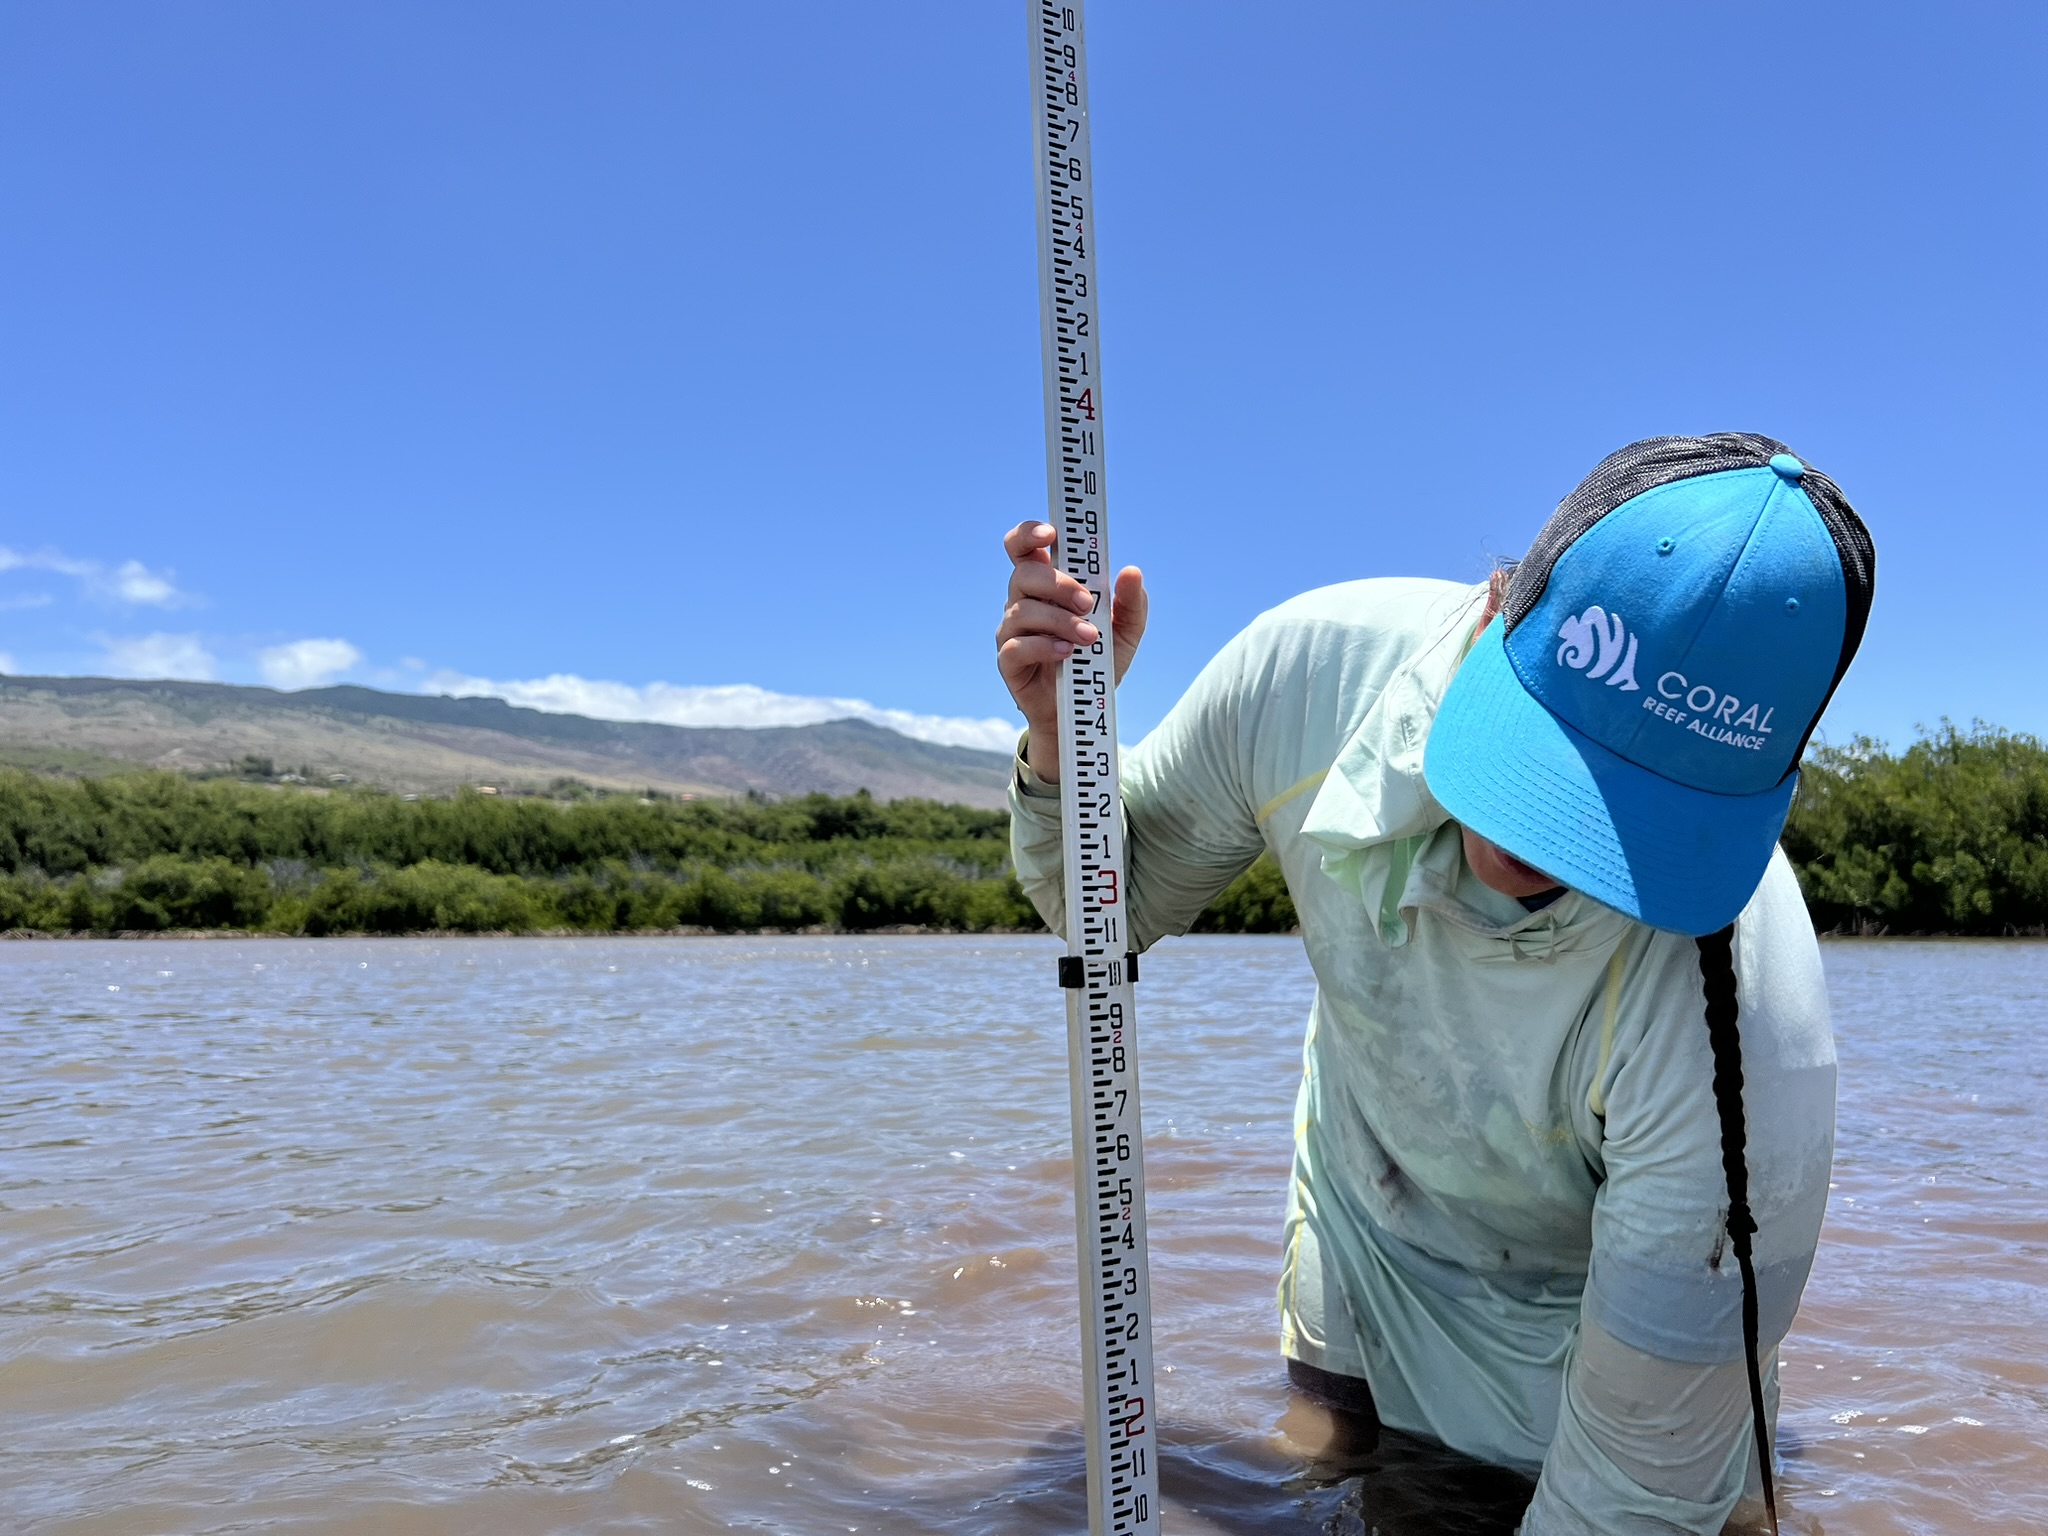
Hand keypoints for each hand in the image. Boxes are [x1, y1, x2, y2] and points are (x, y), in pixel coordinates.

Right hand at [996, 520, 1146, 784]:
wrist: (1085, 711)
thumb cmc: (1098, 661)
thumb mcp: (1126, 632)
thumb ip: (1132, 603)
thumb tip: (1131, 572)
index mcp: (1046, 584)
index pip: (1024, 547)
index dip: (1030, 533)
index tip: (1052, 534)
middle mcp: (1023, 601)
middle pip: (1024, 573)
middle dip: (1058, 584)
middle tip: (1087, 602)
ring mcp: (1012, 631)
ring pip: (1022, 610)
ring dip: (1059, 620)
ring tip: (1088, 637)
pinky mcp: (1008, 661)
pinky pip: (1017, 646)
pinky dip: (1044, 646)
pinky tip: (1067, 652)